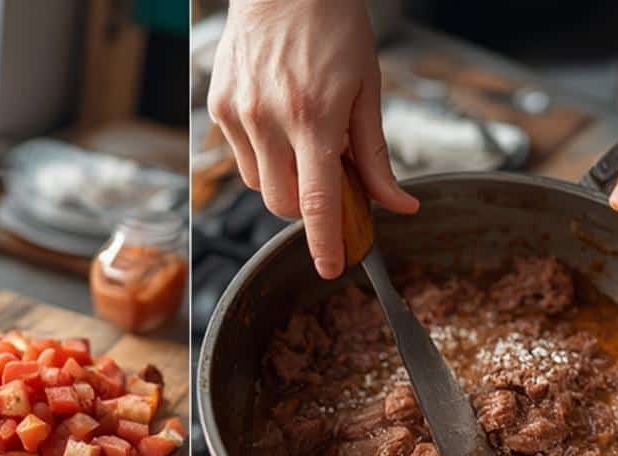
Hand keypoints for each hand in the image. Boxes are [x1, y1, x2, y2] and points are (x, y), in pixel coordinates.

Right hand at [207, 0, 417, 278]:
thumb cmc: (332, 25)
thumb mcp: (366, 88)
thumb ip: (376, 156)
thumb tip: (399, 206)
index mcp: (314, 117)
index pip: (317, 202)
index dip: (324, 243)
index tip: (330, 267)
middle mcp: (270, 120)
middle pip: (283, 204)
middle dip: (305, 208)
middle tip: (327, 180)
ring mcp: (239, 115)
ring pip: (260, 186)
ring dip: (283, 182)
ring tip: (301, 142)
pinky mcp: (219, 108)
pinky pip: (242, 158)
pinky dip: (263, 156)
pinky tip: (277, 123)